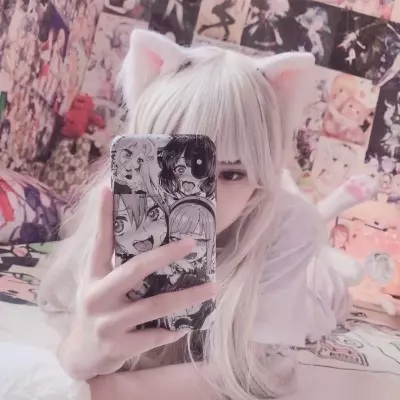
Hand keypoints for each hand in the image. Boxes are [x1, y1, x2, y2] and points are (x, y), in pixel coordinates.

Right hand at [58, 186, 215, 379]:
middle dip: (165, 255)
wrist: (80, 356)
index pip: (100, 241)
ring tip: (212, 287)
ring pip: (155, 305)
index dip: (103, 215)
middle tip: (192, 243)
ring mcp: (108, 324)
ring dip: (187, 297)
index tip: (109, 189)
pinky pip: (155, 335)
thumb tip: (146, 239)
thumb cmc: (95, 310)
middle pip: (135, 270)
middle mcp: (98, 296)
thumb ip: (114, 264)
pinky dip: (174, 327)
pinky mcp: (119, 348)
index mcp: (93, 276)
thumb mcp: (96, 283)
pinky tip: (190, 322)